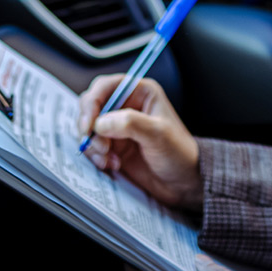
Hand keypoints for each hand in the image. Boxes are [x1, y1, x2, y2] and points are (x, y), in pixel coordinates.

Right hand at [77, 75, 202, 210]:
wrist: (183, 183)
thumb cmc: (179, 153)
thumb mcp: (158, 134)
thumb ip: (130, 123)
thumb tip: (101, 122)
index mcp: (140, 93)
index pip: (105, 87)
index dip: (92, 103)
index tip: (88, 124)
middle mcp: (126, 106)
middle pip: (91, 106)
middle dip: (89, 127)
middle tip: (100, 145)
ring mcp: (117, 127)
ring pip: (88, 128)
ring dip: (93, 145)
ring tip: (108, 158)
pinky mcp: (112, 145)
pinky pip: (92, 146)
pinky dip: (96, 156)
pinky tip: (112, 164)